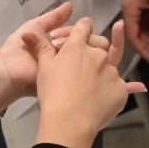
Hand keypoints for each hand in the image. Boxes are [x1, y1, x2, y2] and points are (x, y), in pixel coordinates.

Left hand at [0, 3, 105, 113]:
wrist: (5, 72)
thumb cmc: (17, 50)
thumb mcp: (35, 28)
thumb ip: (53, 18)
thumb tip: (71, 4)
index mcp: (65, 46)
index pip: (83, 35)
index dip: (75, 30)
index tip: (56, 33)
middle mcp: (72, 58)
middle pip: (89, 44)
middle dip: (77, 38)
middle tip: (56, 42)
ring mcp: (71, 71)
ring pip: (87, 55)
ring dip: (74, 47)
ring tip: (54, 48)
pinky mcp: (68, 82)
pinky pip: (79, 70)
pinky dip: (71, 60)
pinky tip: (59, 56)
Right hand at [25, 16, 146, 147]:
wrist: (70, 121)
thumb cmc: (52, 93)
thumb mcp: (44, 68)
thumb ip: (41, 47)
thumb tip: (27, 33)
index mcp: (78, 46)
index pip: (84, 27)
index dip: (83, 27)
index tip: (84, 29)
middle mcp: (98, 54)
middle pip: (102, 43)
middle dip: (96, 46)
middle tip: (88, 56)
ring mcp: (112, 71)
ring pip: (111, 63)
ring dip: (105, 67)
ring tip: (98, 78)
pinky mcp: (121, 88)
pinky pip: (121, 85)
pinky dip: (114, 87)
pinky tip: (109, 94)